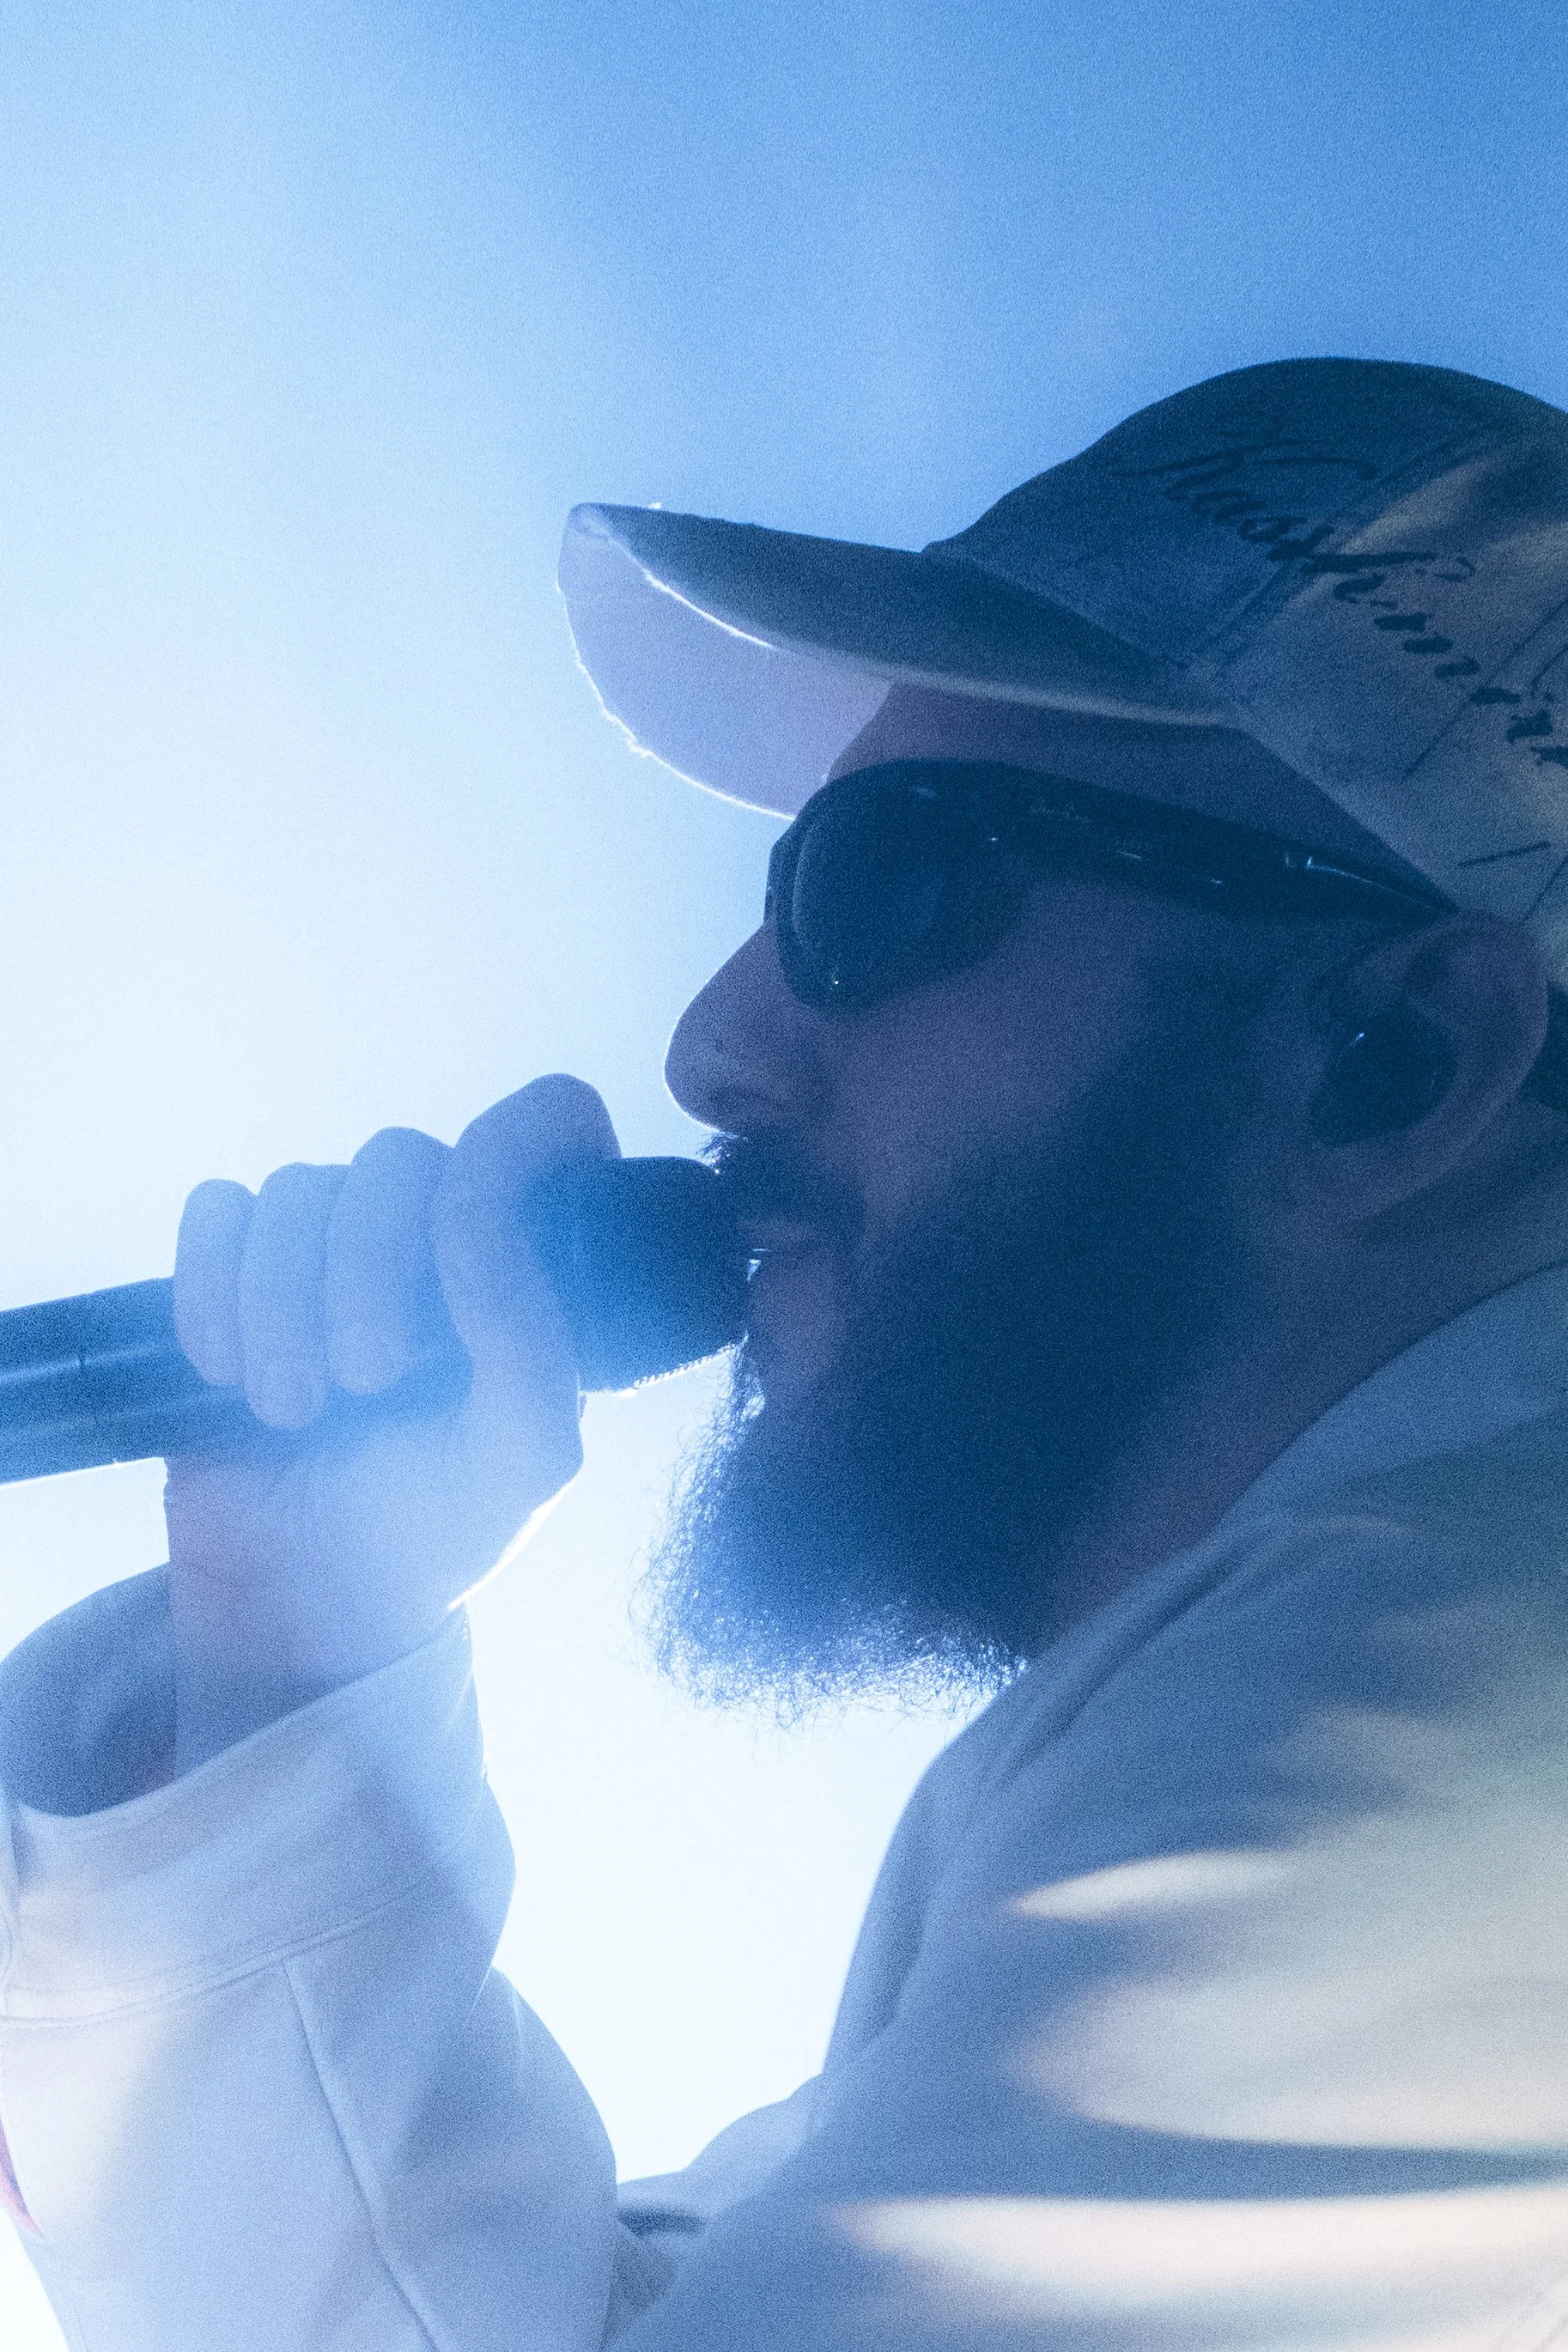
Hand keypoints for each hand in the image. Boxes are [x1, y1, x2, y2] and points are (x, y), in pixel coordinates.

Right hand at [164, 1075, 617, 1770]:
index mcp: (534, 1264)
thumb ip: (535, 1341)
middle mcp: (440, 1236)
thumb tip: (473, 1216)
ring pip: (298, 1187)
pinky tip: (226, 1372)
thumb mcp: (527, 1460)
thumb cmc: (434, 1528)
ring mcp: (335, 1247)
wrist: (304, 1604)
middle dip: (365, 1269)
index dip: (515, 1143)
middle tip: (364, 1378)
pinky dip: (212, 1289)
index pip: (554, 1124)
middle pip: (400, 1156)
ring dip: (280, 1305)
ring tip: (291, 1407)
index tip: (467, 1226)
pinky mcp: (239, 1267)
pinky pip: (218, 1209)